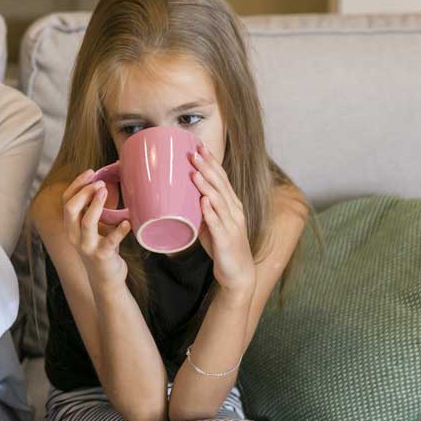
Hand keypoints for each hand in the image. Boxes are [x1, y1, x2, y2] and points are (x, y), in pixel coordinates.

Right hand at [62, 170, 130, 287]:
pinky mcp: (102, 256)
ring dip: (96, 205)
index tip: (90, 172)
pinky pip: (110, 241)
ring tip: (106, 190)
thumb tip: (109, 182)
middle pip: (70, 208)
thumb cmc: (102, 248)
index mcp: (70, 227)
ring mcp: (87, 246)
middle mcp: (74, 236)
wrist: (105, 279)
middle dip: (84, 192)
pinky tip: (127, 222)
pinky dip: (119, 230)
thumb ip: (96, 210)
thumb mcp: (94, 229)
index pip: (66, 200)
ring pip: (86, 222)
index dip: (76, 184)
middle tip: (100, 182)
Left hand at [191, 148, 254, 293]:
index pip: (222, 179)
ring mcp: (231, 225)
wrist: (238, 273)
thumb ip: (201, 210)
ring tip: (195, 173)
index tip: (200, 147)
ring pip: (219, 201)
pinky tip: (204, 202)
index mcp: (232, 205)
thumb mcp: (211, 224)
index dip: (212, 163)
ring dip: (207, 186)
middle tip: (194, 153)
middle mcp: (234, 211)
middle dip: (207, 168)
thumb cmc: (223, 246)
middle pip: (221, 185)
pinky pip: (217, 224)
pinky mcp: (226, 240)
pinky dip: (210, 212)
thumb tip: (182, 197)